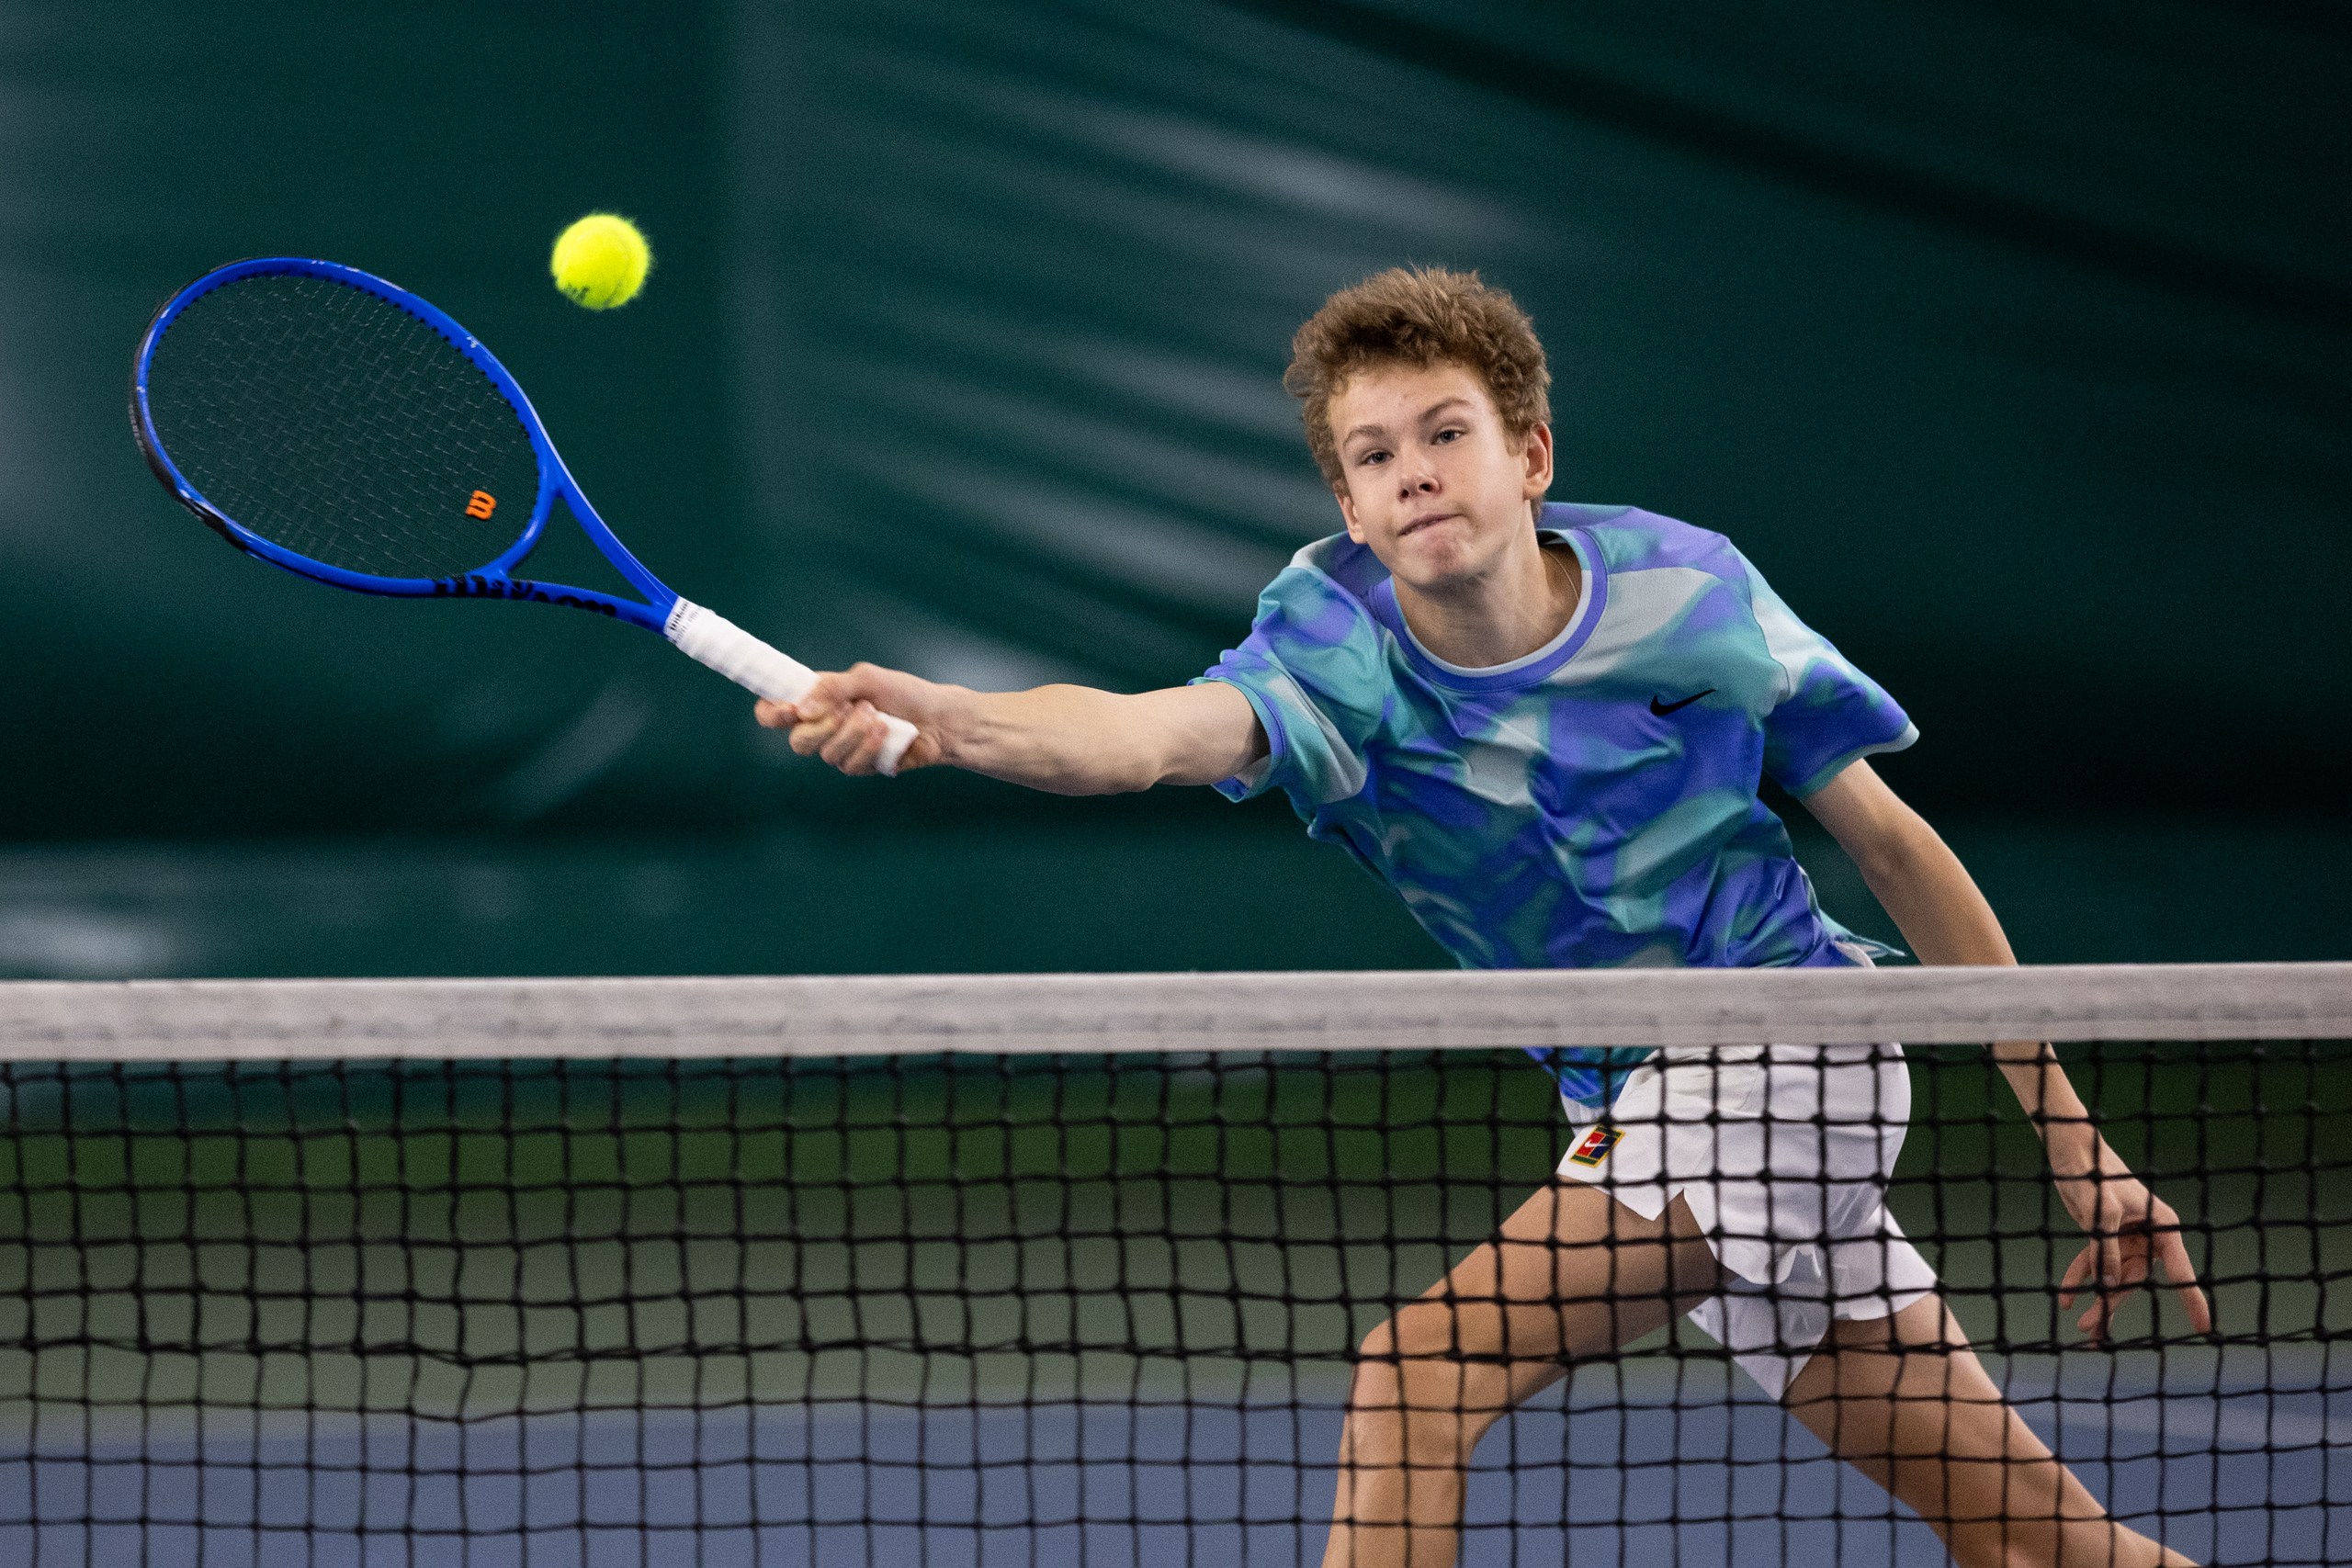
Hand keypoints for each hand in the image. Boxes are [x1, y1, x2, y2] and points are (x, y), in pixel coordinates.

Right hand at [754, 663, 947, 775]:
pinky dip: (869, 746)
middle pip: (797, 742)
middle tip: (846, 710)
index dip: (772, 713)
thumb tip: (802, 708)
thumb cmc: (904, 693)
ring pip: (827, 754)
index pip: (776, 712)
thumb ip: (832, 687)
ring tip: (877, 715)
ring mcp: (843, 749)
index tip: (790, 709)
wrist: (939, 718)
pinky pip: (851, 764)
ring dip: (853, 733)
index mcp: (819, 700)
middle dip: (821, 728)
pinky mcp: (861, 767)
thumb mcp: (867, 678)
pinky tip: (886, 731)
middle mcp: (825, 727)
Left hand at [2053, 1158, 2211, 1342]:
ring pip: (2112, 1278)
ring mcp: (2126, 1238)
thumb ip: (2105, 1248)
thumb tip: (2107, 1286)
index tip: (2204, 1328)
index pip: (2180, 1269)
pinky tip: (2065, 1297)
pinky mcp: (2104, 1237)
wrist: (2071, 1151)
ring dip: (2096, 1300)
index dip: (2191, 1299)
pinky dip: (2078, 1280)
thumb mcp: (2101, 1213)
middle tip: (2093, 1330)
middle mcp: (2149, 1235)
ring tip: (2082, 1327)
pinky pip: (2093, 1265)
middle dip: (2113, 1304)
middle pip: (2134, 1280)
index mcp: (2162, 1225)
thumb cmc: (2094, 1174)